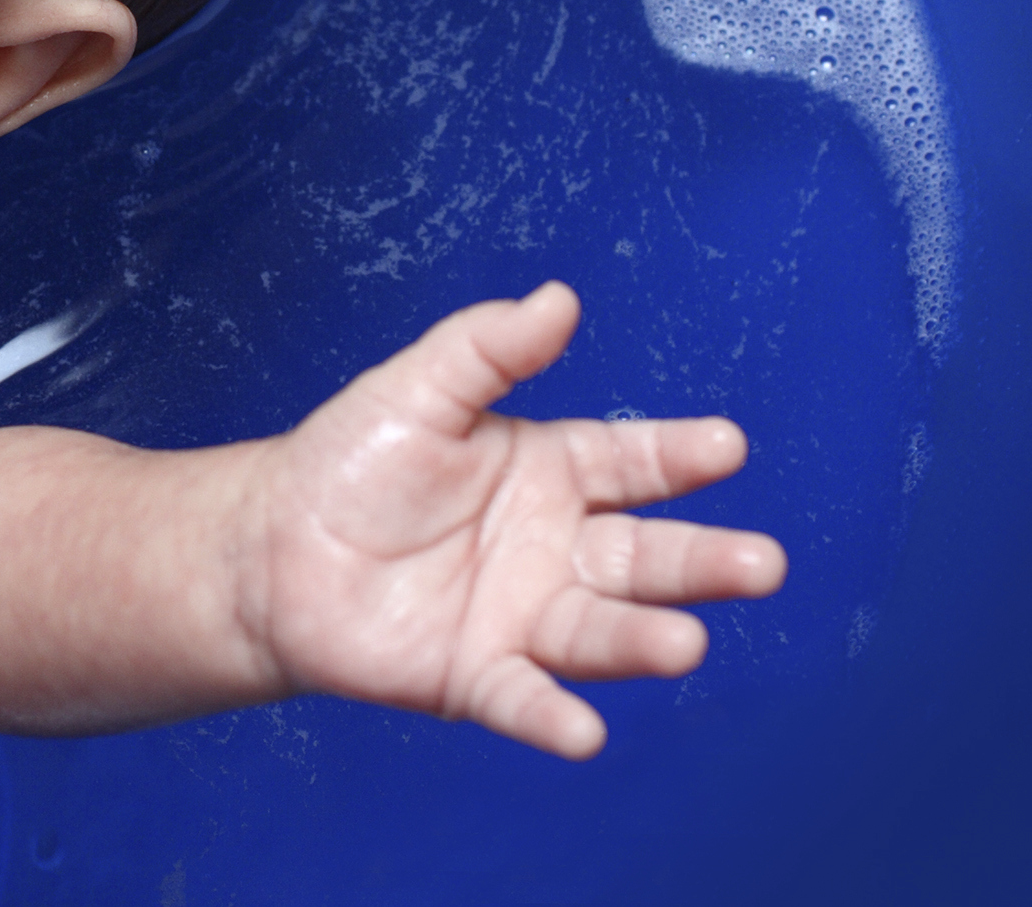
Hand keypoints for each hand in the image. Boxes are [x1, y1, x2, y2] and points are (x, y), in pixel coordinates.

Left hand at [249, 282, 786, 757]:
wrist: (270, 546)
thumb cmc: (351, 461)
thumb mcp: (417, 389)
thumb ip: (488, 348)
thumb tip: (558, 297)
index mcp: (553, 473)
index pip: (632, 462)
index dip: (679, 454)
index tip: (728, 445)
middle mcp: (557, 550)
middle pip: (645, 557)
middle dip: (704, 562)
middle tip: (761, 565)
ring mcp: (524, 617)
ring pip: (600, 632)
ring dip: (645, 641)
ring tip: (685, 645)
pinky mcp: (477, 675)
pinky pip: (523, 698)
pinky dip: (552, 716)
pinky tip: (583, 734)